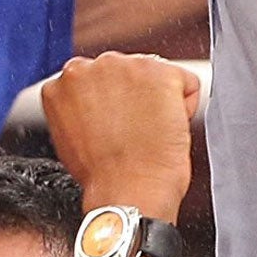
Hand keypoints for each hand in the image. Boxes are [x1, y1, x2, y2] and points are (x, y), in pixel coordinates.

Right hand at [40, 52, 197, 219]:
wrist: (126, 191)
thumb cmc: (103, 176)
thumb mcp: (71, 134)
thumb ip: (81, 107)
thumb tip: (98, 105)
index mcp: (67, 79)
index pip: (99, 79)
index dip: (112, 104)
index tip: (115, 122)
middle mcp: (94, 65)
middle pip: (127, 72)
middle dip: (134, 96)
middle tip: (132, 131)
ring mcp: (128, 66)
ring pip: (156, 76)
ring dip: (158, 99)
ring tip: (149, 132)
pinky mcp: (162, 73)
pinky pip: (188, 84)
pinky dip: (186, 107)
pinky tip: (169, 130)